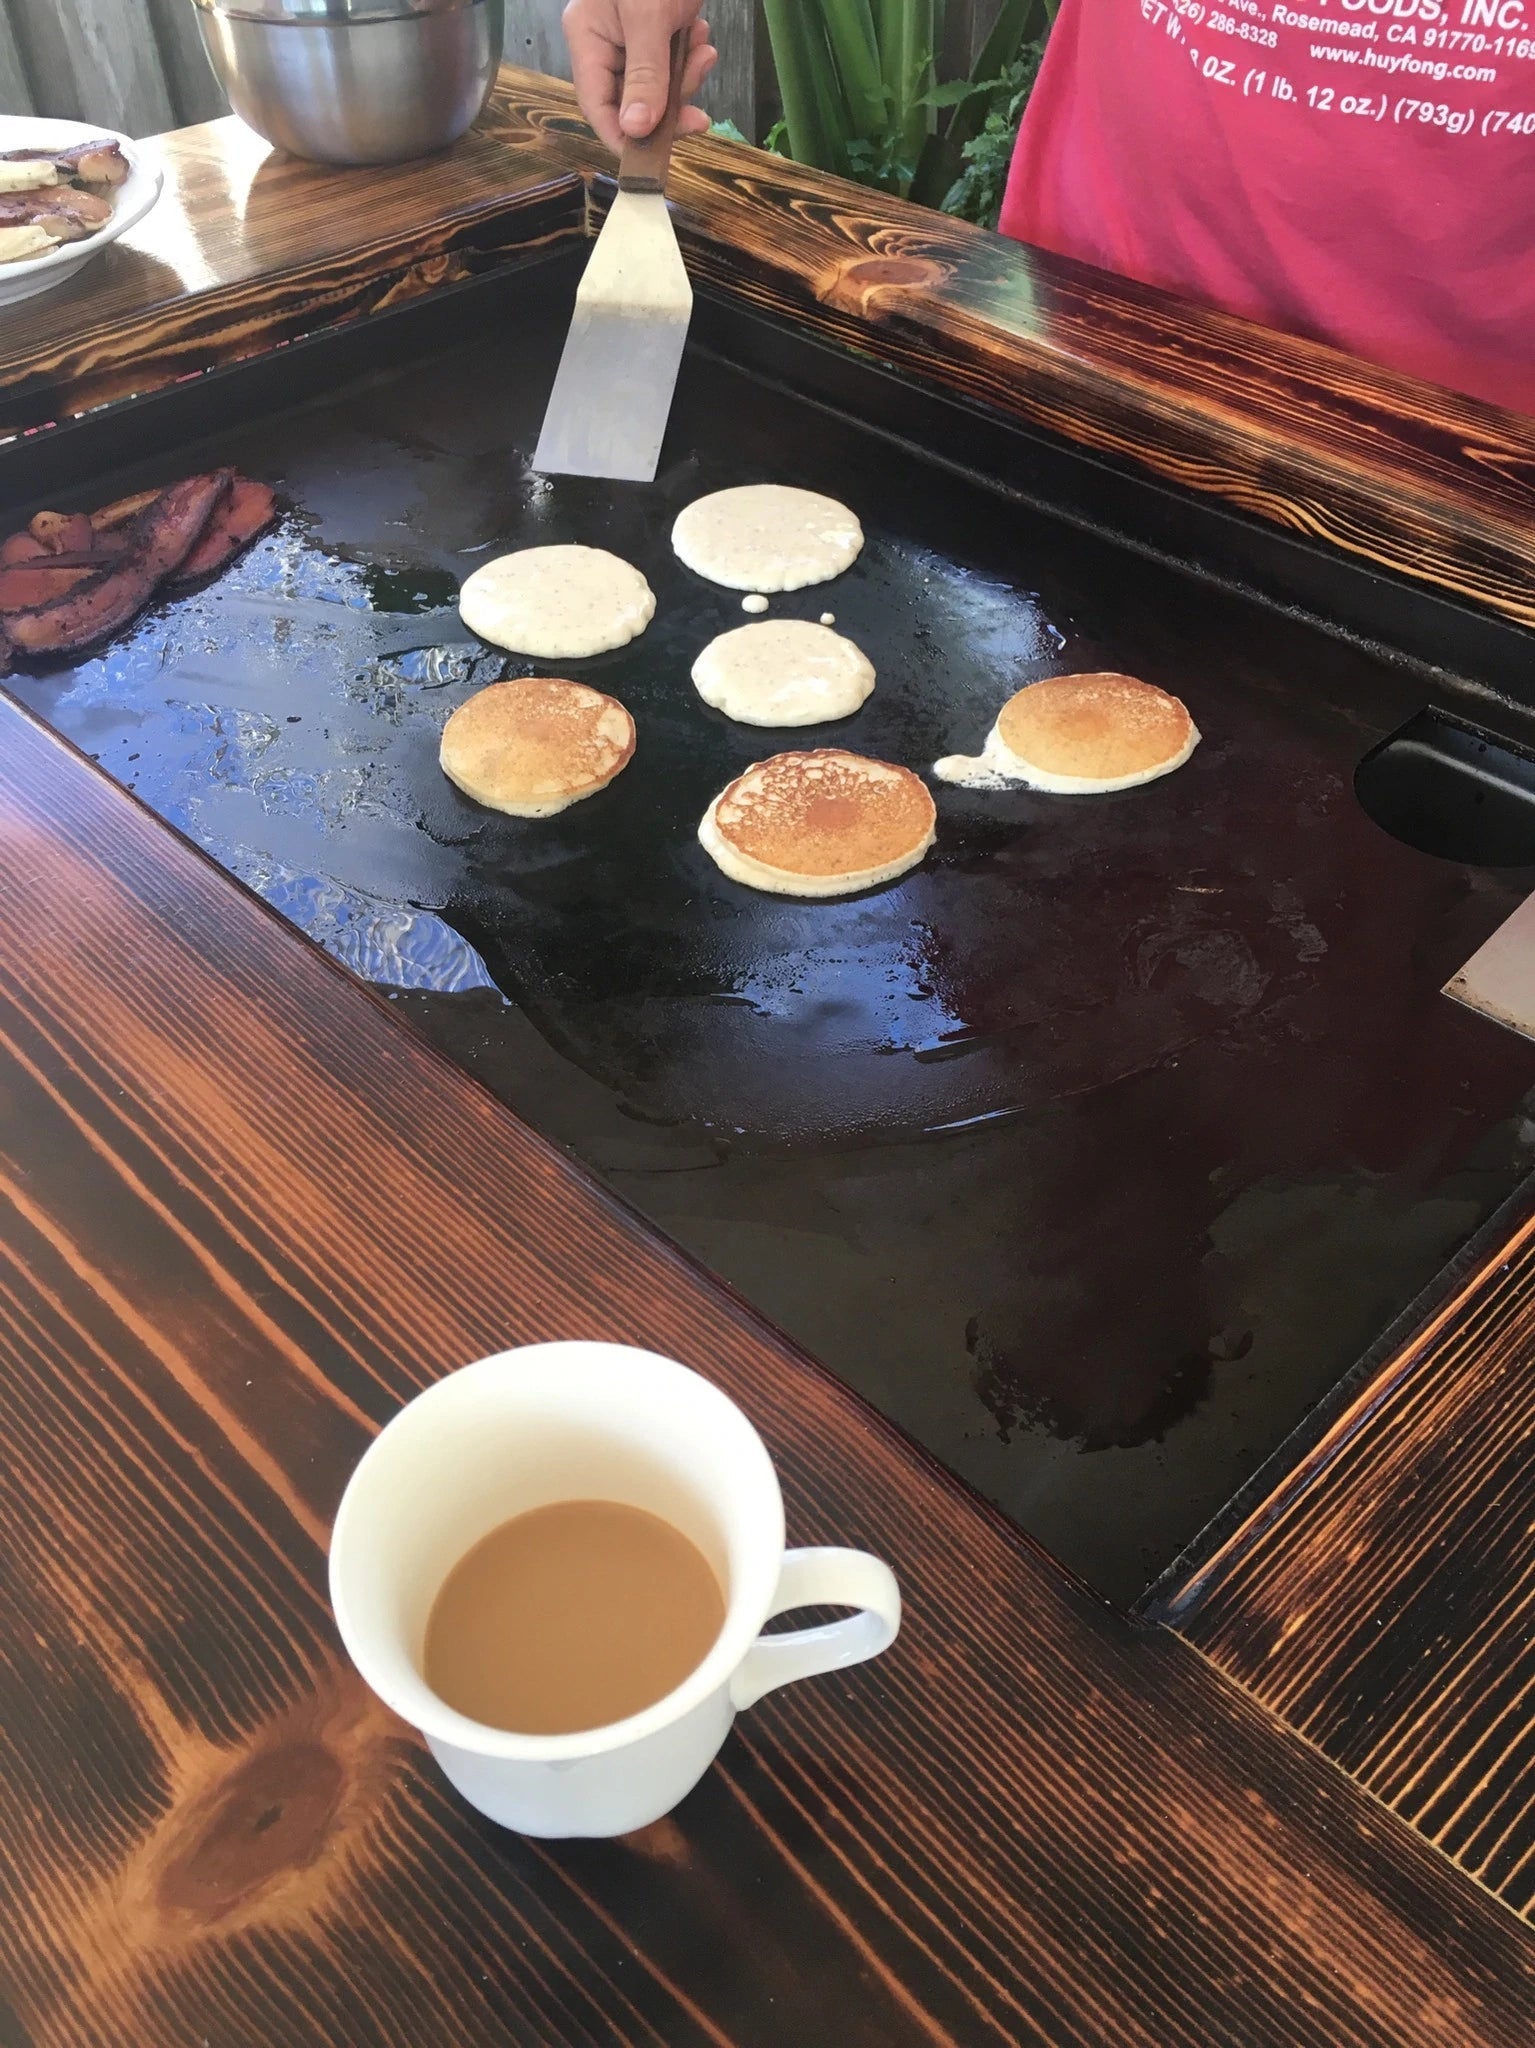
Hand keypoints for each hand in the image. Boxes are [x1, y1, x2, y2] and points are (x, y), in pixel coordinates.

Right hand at [563, 1, 717, 154]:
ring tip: (704, 54)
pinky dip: (690, 57)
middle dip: (669, 108)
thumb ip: (644, 72)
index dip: (624, 140)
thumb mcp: (648, 16)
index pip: (597, 107)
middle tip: (697, 115)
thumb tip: (636, 128)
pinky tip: (700, 38)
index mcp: (588, 38)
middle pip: (632, 103)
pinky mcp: (655, 31)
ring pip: (658, 86)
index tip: (653, 162)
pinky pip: (671, 62)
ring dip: (686, 79)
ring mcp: (630, 38)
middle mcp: (605, 44)